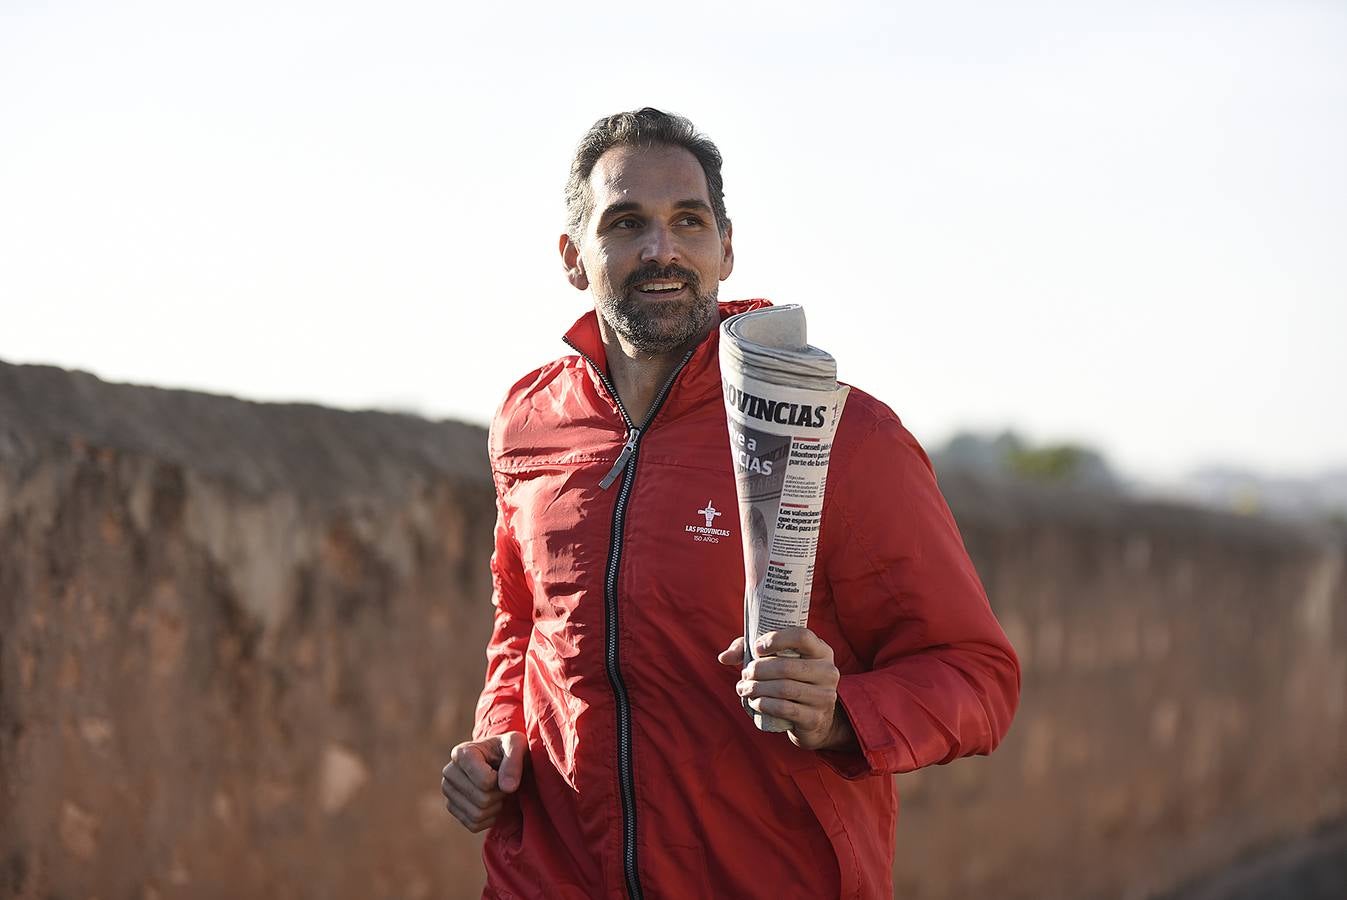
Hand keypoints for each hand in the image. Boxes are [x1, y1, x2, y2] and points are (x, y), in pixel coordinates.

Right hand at [441, 731, 525, 832]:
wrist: (500, 759)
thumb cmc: (508, 749)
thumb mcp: (517, 745)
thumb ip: (514, 762)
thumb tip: (508, 788)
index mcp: (462, 753)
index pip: (486, 782)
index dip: (502, 780)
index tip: (504, 769)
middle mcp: (449, 772)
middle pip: (482, 799)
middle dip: (500, 794)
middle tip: (503, 783)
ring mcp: (448, 791)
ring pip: (477, 814)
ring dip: (496, 807)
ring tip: (498, 791)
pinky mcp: (452, 807)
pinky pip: (473, 825)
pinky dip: (489, 818)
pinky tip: (492, 803)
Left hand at [718, 627, 856, 751]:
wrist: (815, 720)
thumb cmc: (792, 681)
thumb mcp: (777, 661)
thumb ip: (749, 651)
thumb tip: (723, 658)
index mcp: (821, 651)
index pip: (802, 636)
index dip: (777, 639)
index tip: (757, 648)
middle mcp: (828, 671)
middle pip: (787, 666)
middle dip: (759, 670)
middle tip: (745, 674)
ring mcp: (825, 696)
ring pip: (784, 689)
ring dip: (757, 688)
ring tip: (744, 688)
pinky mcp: (815, 718)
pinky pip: (784, 709)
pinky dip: (764, 704)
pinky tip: (754, 702)